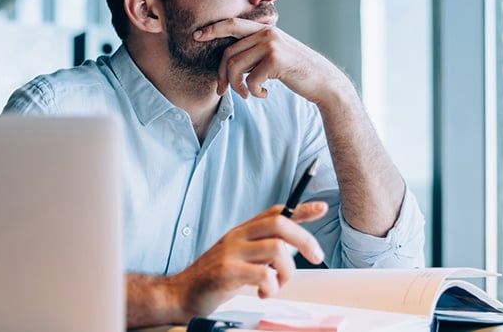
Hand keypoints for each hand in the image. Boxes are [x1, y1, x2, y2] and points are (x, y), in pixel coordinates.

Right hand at [167, 202, 328, 318]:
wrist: (181, 293)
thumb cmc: (214, 278)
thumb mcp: (239, 256)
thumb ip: (260, 249)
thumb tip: (290, 247)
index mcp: (242, 232)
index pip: (275, 212)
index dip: (300, 209)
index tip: (321, 208)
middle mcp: (237, 237)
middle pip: (280, 224)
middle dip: (305, 239)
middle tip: (316, 258)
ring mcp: (231, 253)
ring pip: (276, 249)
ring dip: (287, 272)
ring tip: (277, 284)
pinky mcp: (227, 272)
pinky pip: (263, 274)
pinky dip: (272, 287)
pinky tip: (263, 293)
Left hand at [194, 18, 350, 104]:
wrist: (323, 81)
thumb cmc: (296, 71)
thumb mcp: (274, 55)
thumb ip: (254, 52)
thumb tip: (228, 64)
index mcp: (265, 30)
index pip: (232, 25)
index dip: (213, 29)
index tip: (197, 36)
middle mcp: (267, 33)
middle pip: (228, 53)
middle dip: (221, 76)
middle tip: (222, 91)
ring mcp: (271, 44)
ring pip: (235, 67)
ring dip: (237, 87)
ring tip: (247, 95)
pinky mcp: (275, 60)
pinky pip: (250, 80)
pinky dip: (254, 92)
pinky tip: (265, 95)